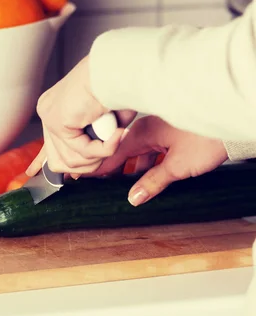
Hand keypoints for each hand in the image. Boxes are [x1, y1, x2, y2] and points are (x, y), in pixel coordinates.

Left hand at [26, 56, 135, 175]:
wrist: (120, 69)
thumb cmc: (121, 90)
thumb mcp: (104, 125)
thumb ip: (91, 146)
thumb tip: (76, 174)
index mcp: (56, 109)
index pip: (45, 144)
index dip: (42, 161)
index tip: (33, 173)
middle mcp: (48, 112)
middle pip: (57, 161)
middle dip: (87, 165)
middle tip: (109, 150)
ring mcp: (49, 116)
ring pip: (71, 161)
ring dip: (100, 156)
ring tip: (115, 138)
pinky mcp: (56, 121)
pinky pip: (81, 151)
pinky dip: (104, 148)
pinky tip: (116, 133)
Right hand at [94, 115, 227, 204]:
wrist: (231, 118)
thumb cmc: (207, 138)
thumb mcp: (178, 166)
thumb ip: (153, 182)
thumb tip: (133, 197)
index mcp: (142, 133)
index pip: (112, 154)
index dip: (99, 168)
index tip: (84, 178)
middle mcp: (147, 128)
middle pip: (124, 153)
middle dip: (115, 170)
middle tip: (103, 187)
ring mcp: (160, 129)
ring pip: (139, 153)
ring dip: (134, 169)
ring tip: (126, 187)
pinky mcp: (172, 133)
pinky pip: (152, 150)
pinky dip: (148, 164)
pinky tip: (150, 178)